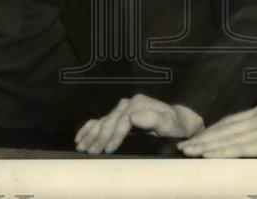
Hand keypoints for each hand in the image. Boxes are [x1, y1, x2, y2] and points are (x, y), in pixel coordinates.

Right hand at [74, 94, 203, 154]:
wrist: (176, 122)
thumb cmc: (174, 126)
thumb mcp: (168, 124)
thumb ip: (153, 120)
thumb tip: (132, 117)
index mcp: (139, 104)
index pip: (122, 120)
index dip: (114, 135)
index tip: (108, 150)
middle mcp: (128, 104)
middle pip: (110, 121)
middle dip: (100, 138)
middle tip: (91, 152)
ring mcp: (121, 109)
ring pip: (101, 121)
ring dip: (90, 134)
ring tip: (81, 147)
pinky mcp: (117, 115)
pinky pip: (99, 120)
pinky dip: (88, 128)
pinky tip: (80, 137)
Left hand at [178, 103, 256, 157]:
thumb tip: (251, 137)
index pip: (229, 121)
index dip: (211, 130)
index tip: (196, 137)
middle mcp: (256, 118)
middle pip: (223, 128)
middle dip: (202, 138)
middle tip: (183, 146)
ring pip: (226, 137)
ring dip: (206, 145)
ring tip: (189, 151)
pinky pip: (240, 147)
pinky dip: (222, 151)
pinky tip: (210, 154)